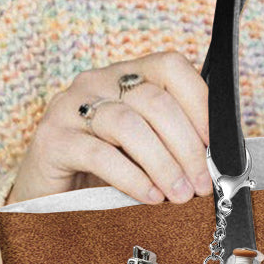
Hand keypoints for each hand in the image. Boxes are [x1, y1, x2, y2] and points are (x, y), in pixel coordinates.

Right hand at [5, 52, 211, 206]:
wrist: (46, 193)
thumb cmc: (102, 171)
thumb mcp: (143, 150)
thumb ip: (173, 143)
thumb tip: (217, 162)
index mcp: (125, 76)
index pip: (171, 67)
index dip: (200, 103)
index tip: (217, 145)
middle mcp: (97, 83)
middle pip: (155, 100)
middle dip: (187, 146)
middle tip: (202, 183)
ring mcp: (71, 107)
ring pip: (129, 124)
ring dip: (163, 163)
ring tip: (180, 194)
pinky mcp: (52, 139)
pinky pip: (99, 154)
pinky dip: (132, 177)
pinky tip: (150, 196)